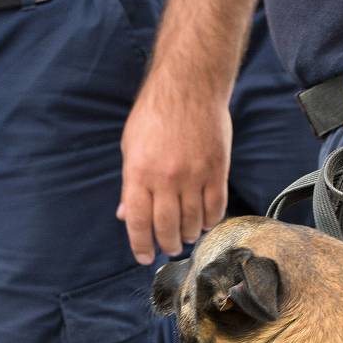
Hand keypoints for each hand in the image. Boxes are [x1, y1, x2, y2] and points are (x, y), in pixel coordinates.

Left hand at [118, 76, 231, 264]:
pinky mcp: (217, 171)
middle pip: (167, 228)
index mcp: (139, 173)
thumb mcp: (131, 146)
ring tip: (187, 235)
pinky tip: (205, 221)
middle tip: (170, 247)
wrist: (189, 85)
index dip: (140, 246)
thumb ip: (130, 184)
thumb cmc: (155, 113)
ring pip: (193, 222)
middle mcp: (166, 178)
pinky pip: (216, 208)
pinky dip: (210, 220)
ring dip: (190, 235)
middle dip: (167, 244)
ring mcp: (193, 176)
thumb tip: (126, 215)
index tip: (144, 257)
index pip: (138, 223)